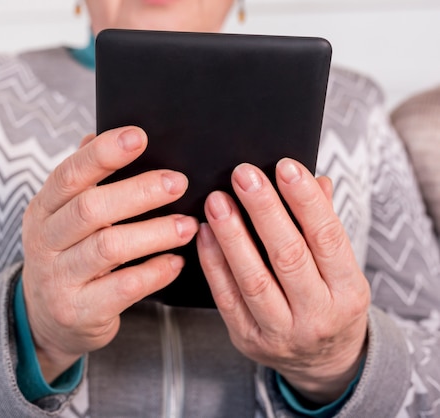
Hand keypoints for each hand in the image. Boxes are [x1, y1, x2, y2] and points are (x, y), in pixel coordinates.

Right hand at [22, 126, 197, 382]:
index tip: (139, 136)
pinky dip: (155, 272)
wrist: (47, 319)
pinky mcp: (79, 311)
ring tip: (187, 225)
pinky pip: (123, 288)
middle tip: (178, 182)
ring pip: (109, 248)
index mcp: (42, 210)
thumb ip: (82, 181)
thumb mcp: (63, 219)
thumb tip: (97, 134)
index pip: (69, 175)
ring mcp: (58, 279)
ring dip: (154, 233)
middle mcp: (44, 242)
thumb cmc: (67, 257)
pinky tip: (176, 262)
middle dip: (138, 192)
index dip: (103, 154)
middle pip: (90, 209)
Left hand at [196, 158, 369, 403]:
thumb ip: (326, 226)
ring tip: (217, 201)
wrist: (321, 362)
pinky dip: (213, 263)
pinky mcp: (247, 338)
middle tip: (242, 174)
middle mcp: (317, 315)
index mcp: (348, 292)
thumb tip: (314, 180)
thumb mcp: (342, 271)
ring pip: (252, 279)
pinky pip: (226, 297)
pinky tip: (205, 233)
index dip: (306, 201)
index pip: (328, 239)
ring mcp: (280, 332)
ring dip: (231, 235)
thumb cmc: (330, 304)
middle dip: (263, 210)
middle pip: (288, 256)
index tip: (285, 167)